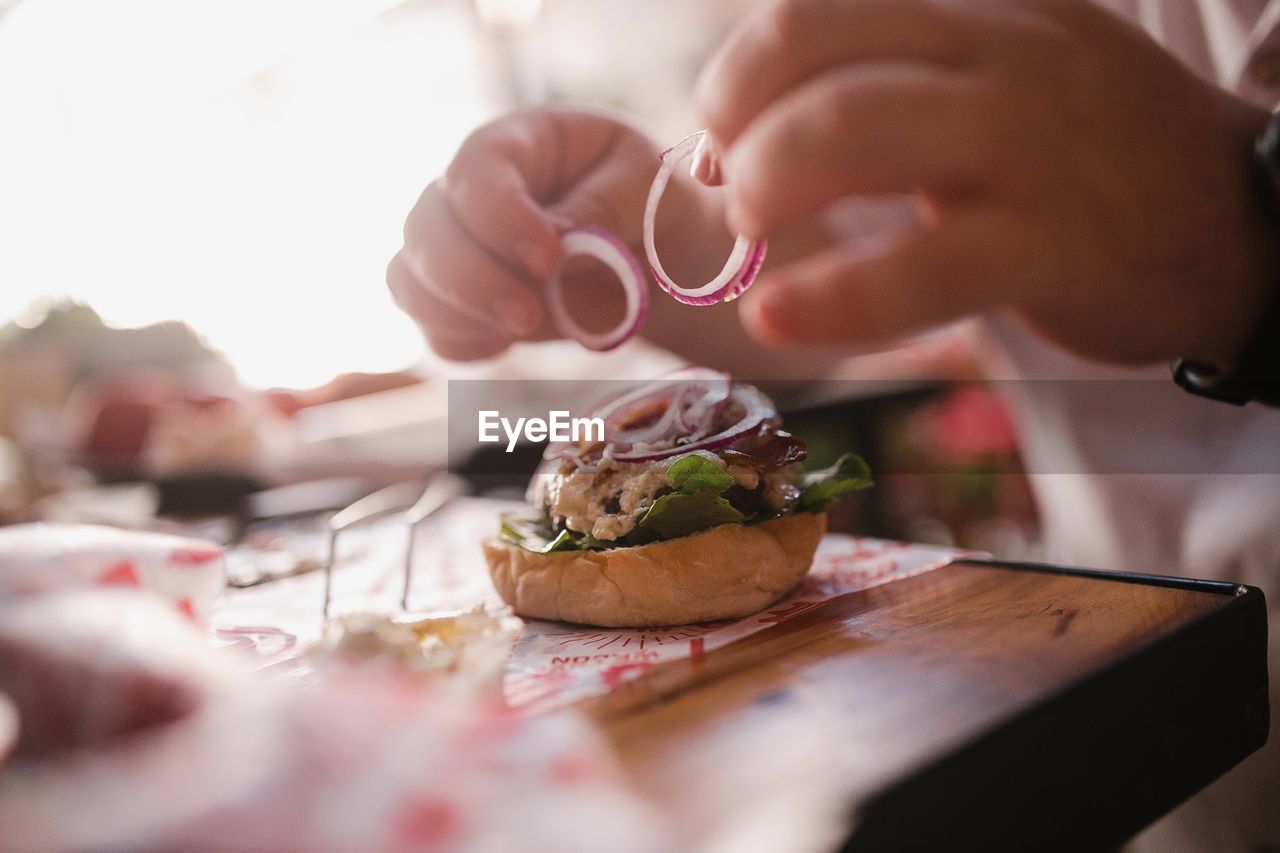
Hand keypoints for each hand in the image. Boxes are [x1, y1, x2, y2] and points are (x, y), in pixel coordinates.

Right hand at [389, 108, 707, 361]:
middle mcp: (467, 192)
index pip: (476, 168)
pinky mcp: (459, 304)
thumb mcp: (644, 184)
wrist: (652, 254)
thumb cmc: (647, 200)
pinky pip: (433, 329)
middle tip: (528, 314)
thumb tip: (557, 245)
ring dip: (457, 313)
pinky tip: (507, 340)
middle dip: (471, 279)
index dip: (499, 216)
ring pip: (409, 279)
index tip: (547, 259)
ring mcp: (455, 249)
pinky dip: (463, 342)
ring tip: (523, 326)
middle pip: (426, 227)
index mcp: (516, 143)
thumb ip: (602, 208)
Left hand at [696, 0, 1277, 365]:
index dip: (740, 76)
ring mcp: (1026, 146)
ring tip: (753, 236)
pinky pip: (920, 266)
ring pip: (852, 133)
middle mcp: (998, 58)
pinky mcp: (1048, 243)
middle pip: (815, 57)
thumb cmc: (1089, 155)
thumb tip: (759, 126)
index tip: (723, 134)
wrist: (1238, 219)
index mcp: (976, 13)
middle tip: (738, 196)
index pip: (815, 14)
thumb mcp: (1004, 77)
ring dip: (767, 187)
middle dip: (741, 132)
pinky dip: (833, 298)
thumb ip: (900, 84)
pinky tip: (777, 320)